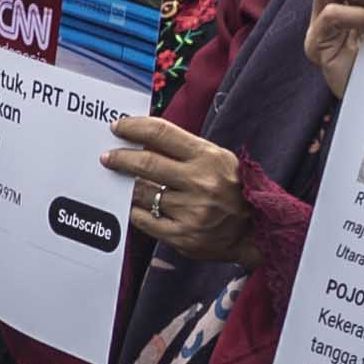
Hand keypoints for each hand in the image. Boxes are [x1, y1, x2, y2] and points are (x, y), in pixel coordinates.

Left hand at [105, 114, 253, 261]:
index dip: (134, 128)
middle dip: (120, 158)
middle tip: (107, 157)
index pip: (162, 133)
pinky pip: (145, 221)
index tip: (117, 127)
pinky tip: (137, 206)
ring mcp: (190, 211)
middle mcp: (199, 183)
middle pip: (146, 163)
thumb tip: (144, 140)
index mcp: (208, 158)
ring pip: (143, 194)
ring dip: (129, 188)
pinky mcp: (182, 236)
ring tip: (126, 185)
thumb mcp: (217, 159)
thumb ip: (184, 150)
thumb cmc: (232, 189)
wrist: (255, 230)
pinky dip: (136, 211)